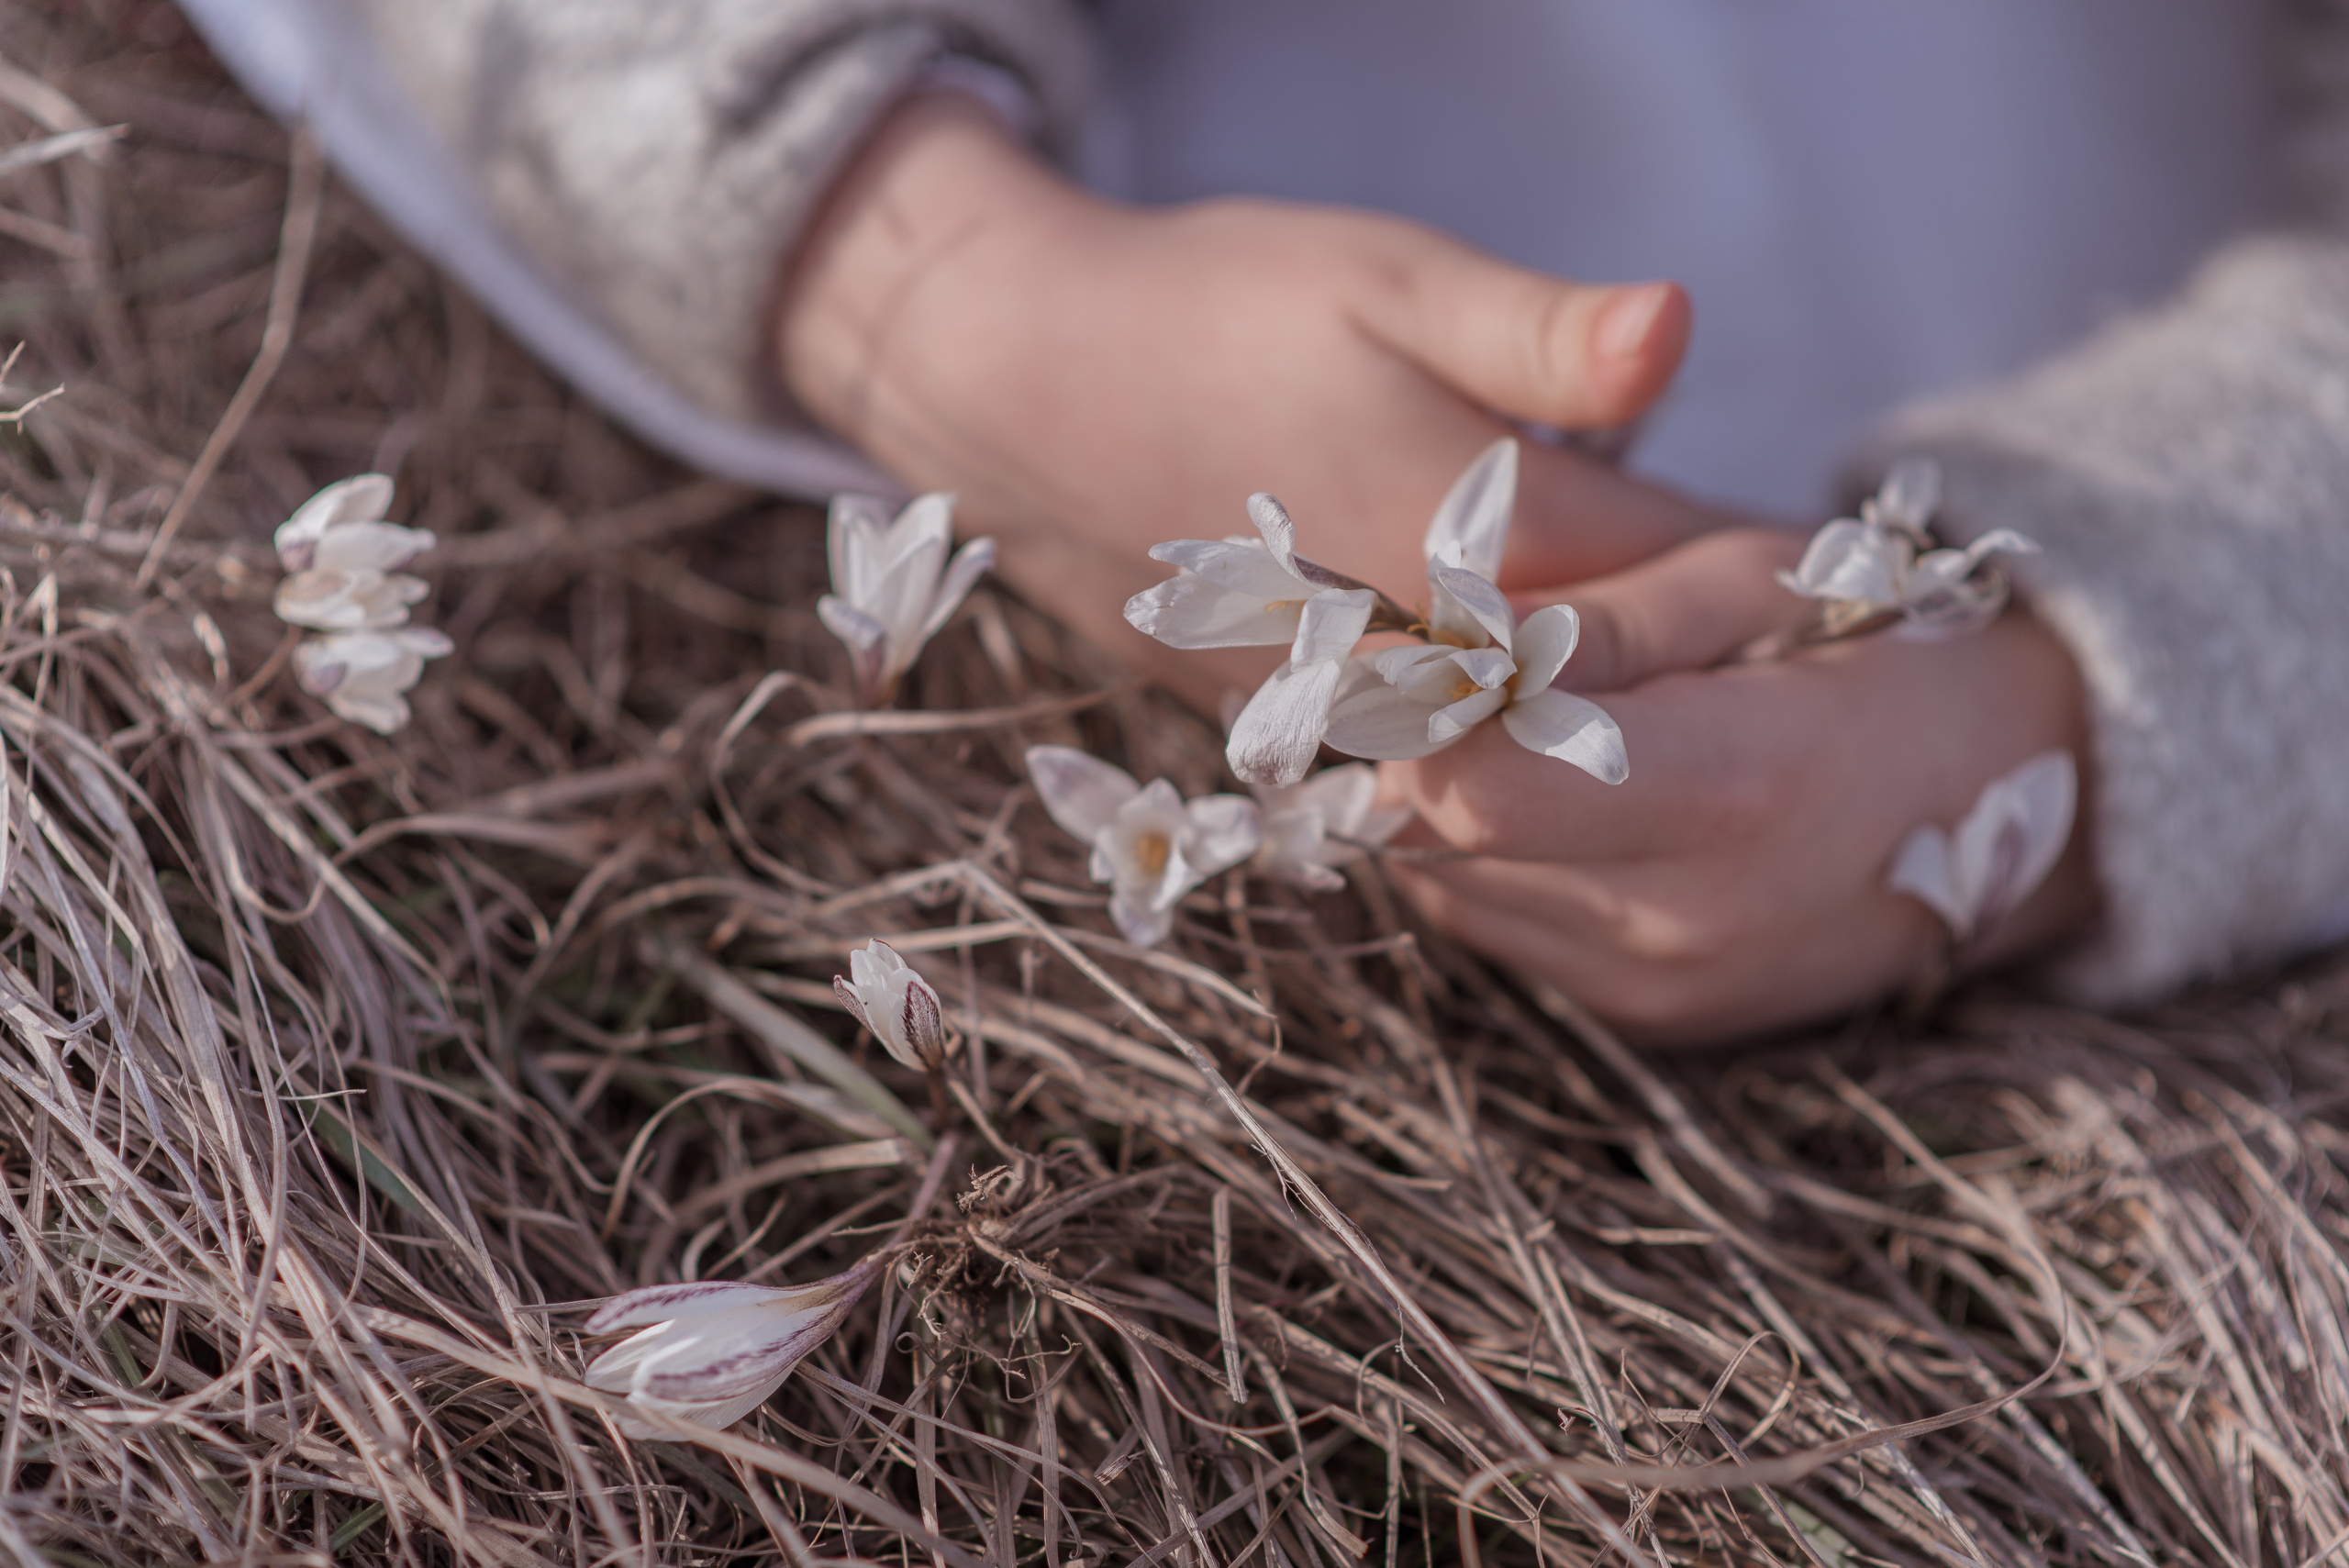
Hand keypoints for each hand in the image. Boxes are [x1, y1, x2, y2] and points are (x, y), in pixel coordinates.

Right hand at [777, 94, 1741, 701]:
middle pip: (1629, 688)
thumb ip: (1543, 336)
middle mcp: (1433, 655)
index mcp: (1483, 538)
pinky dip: (1509, 730)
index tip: (1846, 579)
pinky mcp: (1308, 728)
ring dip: (1617, 711)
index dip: (1780, 585)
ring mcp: (1367, 708)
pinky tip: (1537, 701)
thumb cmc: (1218, 313)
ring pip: (1539, 736)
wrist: (1026, 396)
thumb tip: (1678, 330)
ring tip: (1700, 690)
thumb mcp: (1389, 281)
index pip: (1691, 587)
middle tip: (1793, 645)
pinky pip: (1449, 754)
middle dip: (1715, 667)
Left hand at [1381, 526, 2099, 1043]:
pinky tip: (1564, 801)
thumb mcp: (1757, 582)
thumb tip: (1444, 647)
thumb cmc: (1887, 645)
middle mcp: (1693, 919)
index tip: (1392, 646)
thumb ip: (1596, 621)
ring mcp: (1669, 990)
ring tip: (1514, 730)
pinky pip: (1506, 932)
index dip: (1410, 711)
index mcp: (1734, 790)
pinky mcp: (1656, 1021)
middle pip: (1445, 843)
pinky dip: (1500, 863)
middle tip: (1433, 671)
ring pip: (1455, 893)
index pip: (1477, 785)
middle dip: (1414, 751)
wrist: (2042, 790)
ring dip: (1449, 810)